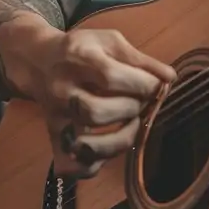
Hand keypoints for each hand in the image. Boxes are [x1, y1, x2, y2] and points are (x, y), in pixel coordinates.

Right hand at [2, 15, 175, 180]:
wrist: (38, 61)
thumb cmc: (81, 49)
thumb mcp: (108, 42)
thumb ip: (140, 59)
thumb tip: (170, 78)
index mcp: (76, 58)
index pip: (110, 77)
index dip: (141, 85)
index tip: (157, 86)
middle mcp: (61, 90)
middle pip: (97, 112)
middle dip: (130, 110)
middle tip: (141, 103)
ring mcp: (56, 117)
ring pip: (88, 144)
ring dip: (122, 139)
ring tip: (132, 125)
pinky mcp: (54, 137)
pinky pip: (73, 166)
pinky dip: (94, 166)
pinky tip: (107, 148)